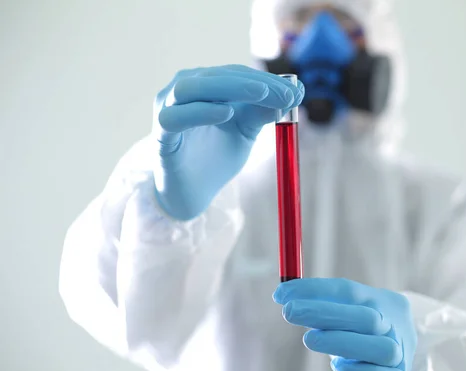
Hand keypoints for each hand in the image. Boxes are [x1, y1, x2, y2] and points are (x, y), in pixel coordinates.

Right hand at [152, 65, 303, 219]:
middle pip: (218, 75)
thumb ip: (263, 112)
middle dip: (256, 83)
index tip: (297, 92)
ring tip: (261, 94)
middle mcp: (183, 90)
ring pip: (193, 87)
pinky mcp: (161, 134)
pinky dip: (202, 112)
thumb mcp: (245, 131)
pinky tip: (227, 114)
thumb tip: (295, 91)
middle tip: (286, 95)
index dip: (267, 80)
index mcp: (205, 86)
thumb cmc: (215, 157)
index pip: (237, 74)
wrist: (191, 193)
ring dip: (230, 87)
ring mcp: (168, 109)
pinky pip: (176, 117)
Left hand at [273, 278, 416, 370]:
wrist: (394, 364)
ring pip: (383, 348)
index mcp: (381, 301)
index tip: (282, 293)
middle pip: (367, 316)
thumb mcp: (344, 313)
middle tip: (289, 312)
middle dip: (325, 313)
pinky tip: (339, 367)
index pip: (348, 290)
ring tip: (309, 340)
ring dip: (343, 342)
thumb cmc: (360, 334)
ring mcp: (401, 355)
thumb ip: (320, 302)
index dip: (314, 290)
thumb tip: (283, 294)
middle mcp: (395, 325)